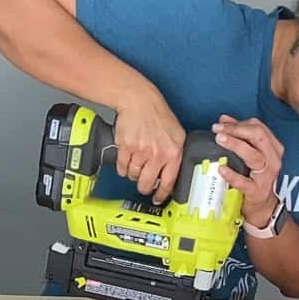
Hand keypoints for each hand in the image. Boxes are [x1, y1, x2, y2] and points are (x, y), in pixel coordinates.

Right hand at [113, 90, 186, 204]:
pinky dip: (123, 166)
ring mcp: (140, 151)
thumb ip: (176, 155)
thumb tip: (173, 177)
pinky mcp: (125, 148)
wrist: (139, 101)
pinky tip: (127, 159)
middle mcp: (157, 154)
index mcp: (173, 153)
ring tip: (136, 163)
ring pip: (133, 176)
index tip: (157, 198)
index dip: (161, 195)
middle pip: (146, 184)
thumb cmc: (158, 116)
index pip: (168, 183)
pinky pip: (121, 168)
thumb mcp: (177, 135)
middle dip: (144, 187)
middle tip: (143, 184)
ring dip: (133, 174)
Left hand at [211, 115, 283, 226]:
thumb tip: (224, 119)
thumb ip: (240, 136)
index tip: (221, 123)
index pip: (258, 128)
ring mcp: (266, 176)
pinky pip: (245, 182)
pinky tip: (222, 169)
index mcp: (273, 148)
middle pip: (258, 137)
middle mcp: (273, 160)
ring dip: (236, 145)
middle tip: (217, 130)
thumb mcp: (252, 154)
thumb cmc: (256, 178)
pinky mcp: (257, 192)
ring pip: (254, 156)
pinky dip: (233, 175)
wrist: (263, 207)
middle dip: (236, 130)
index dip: (239, 123)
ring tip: (219, 140)